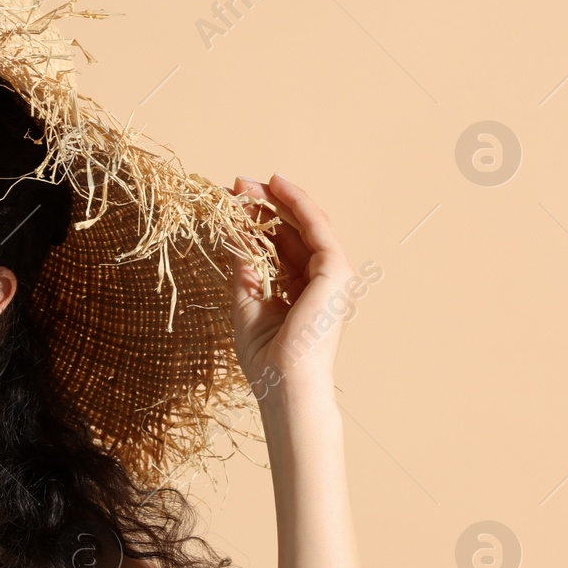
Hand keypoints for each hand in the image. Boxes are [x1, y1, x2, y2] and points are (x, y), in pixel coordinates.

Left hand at [228, 174, 354, 400]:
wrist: (285, 383)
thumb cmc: (266, 357)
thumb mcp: (247, 301)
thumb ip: (244, 265)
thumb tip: (231, 232)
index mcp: (301, 292)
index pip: (280, 248)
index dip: (257, 223)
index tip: (230, 203)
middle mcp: (319, 282)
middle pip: (292, 232)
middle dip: (265, 206)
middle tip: (236, 185)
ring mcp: (331, 276)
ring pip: (305, 225)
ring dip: (277, 201)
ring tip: (247, 184)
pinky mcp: (336, 272)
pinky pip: (317, 228)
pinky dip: (297, 205)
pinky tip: (278, 187)